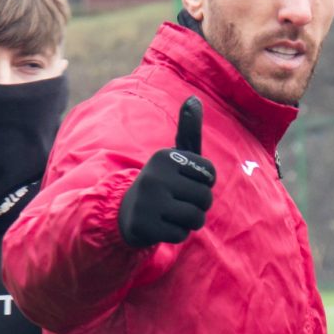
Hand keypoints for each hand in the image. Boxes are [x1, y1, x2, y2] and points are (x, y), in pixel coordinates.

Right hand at [118, 96, 215, 246]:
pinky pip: (181, 234)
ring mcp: (148, 202)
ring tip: (174, 215)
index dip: (204, 183)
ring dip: (190, 222)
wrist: (124, 213)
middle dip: (198, 205)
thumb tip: (194, 98)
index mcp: (164, 158)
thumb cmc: (161, 183)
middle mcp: (154, 177)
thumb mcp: (174, 157)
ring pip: (195, 217)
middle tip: (179, 203)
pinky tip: (163, 226)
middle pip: (205, 197)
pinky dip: (177, 234)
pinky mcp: (144, 226)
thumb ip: (188, 130)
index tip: (184, 183)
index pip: (209, 174)